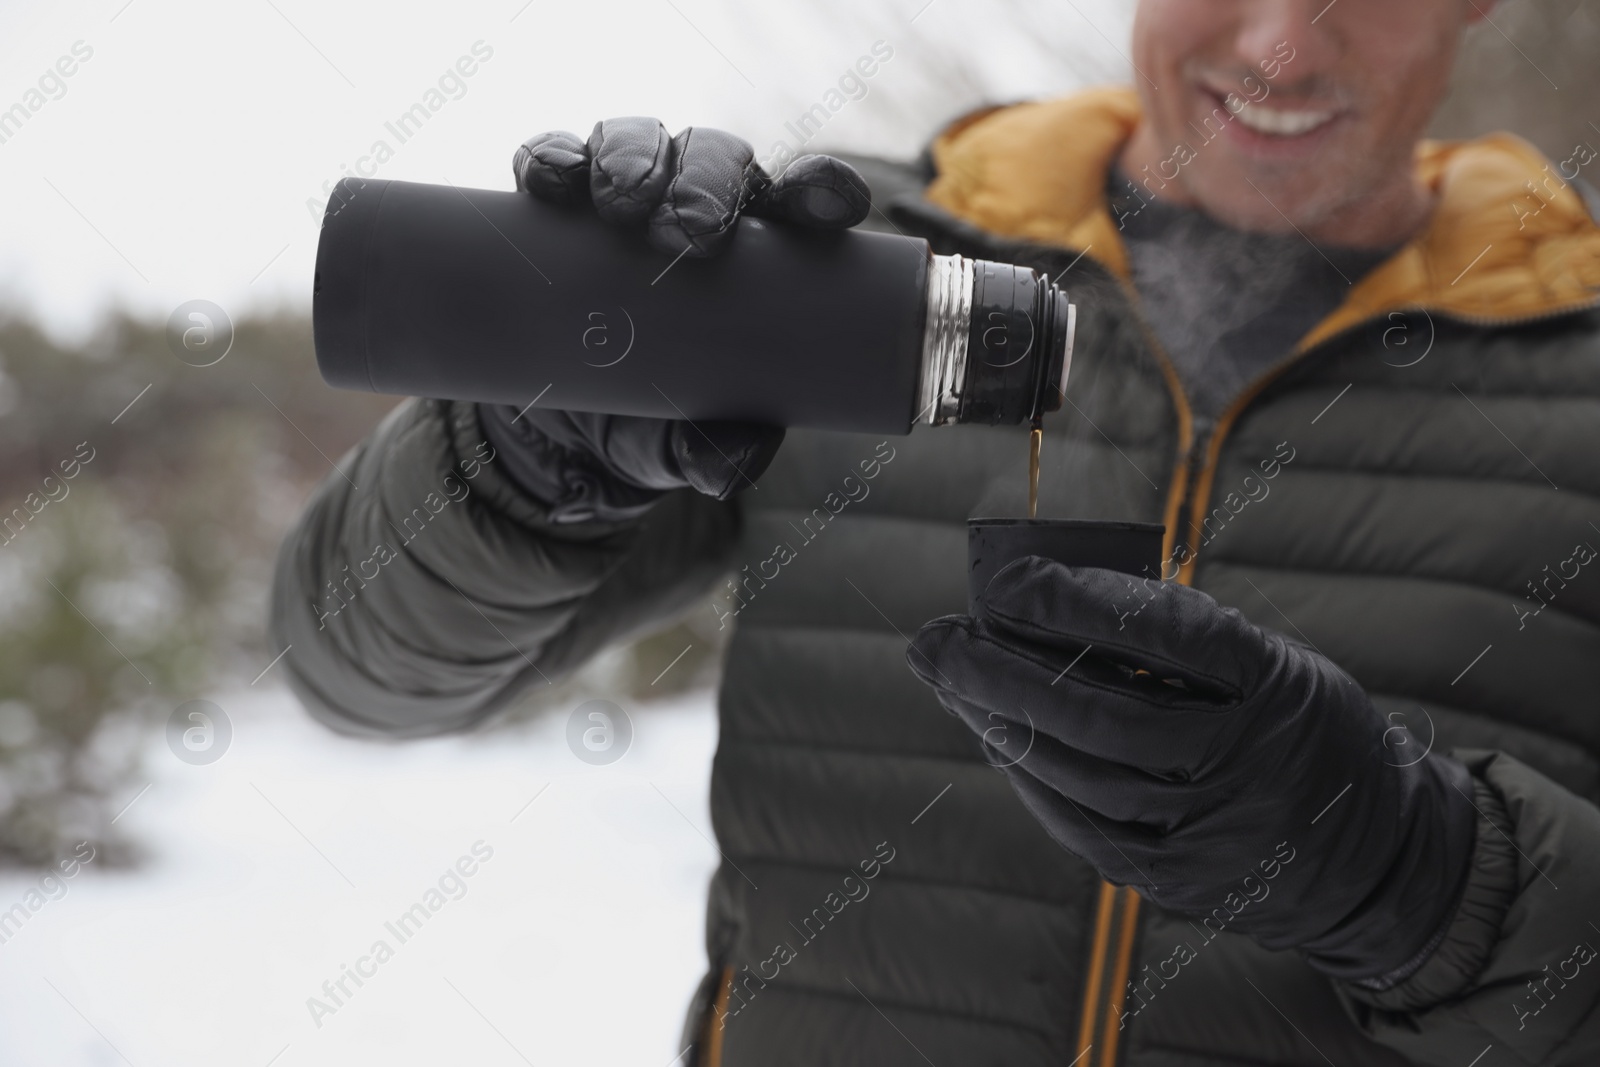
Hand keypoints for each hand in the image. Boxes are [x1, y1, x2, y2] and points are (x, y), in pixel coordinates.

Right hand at [483, 118, 872, 520]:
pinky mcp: (554, 207)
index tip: (826, 207)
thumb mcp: (688, 447)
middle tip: (693, 232)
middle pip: (716, 158)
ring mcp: (624, 198)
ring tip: (620, 207)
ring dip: (632, 159)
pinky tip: (550, 181)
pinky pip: (551, 162)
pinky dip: (549, 160)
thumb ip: (718, 455)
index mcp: (758, 248)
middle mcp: (695, 206)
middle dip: (708, 182)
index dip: (820, 186)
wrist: (561, 432)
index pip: (800, 197)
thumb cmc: (655, 421)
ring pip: (637, 143)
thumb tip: (736, 463)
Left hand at [906, 558, 1477, 980]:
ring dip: (999, 723)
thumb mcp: (1274, 664)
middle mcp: (1242, 761)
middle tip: (937, 637)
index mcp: (1274, 687)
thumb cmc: (1301, 730)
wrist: (1372, 858)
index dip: (1081, 603)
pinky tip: (993, 739)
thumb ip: (1181, 637)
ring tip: (950, 678)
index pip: (1167, 635)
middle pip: (1101, 713)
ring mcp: (1208, 830)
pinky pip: (1082, 826)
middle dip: (1002, 672)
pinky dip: (1030, 778)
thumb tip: (1055, 597)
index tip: (1012, 575)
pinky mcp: (1175, 879)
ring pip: (1081, 774)